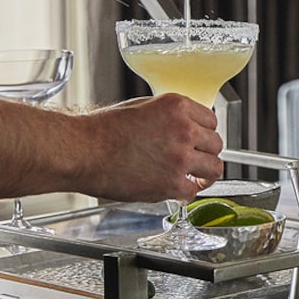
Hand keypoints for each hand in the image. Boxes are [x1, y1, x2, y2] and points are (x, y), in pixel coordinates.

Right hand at [73, 93, 223, 203]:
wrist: (83, 151)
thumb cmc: (102, 130)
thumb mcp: (141, 108)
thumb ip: (167, 116)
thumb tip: (182, 127)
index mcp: (176, 106)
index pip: (211, 120)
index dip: (204, 131)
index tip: (199, 139)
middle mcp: (183, 129)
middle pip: (216, 144)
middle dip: (206, 152)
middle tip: (196, 159)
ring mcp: (180, 158)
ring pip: (214, 168)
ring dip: (205, 173)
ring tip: (195, 176)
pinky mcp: (172, 183)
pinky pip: (194, 191)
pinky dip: (187, 192)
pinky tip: (177, 189)